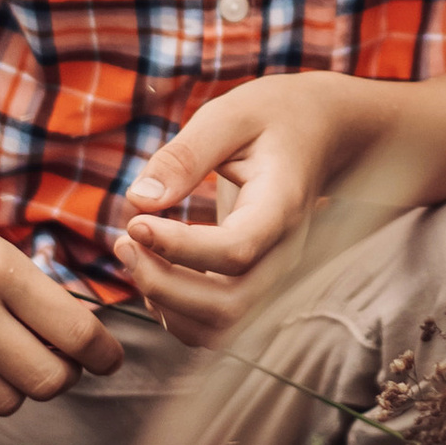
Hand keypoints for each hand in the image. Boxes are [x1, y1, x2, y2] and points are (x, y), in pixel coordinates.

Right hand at [0, 145, 120, 427]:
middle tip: (57, 358)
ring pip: (5, 402)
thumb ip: (23, 287)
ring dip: (15, 387)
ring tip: (2, 356)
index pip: (76, 333)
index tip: (109, 358)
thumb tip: (72, 335)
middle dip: (63, 374)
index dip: (104, 355)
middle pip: (47, 380)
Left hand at [116, 75, 373, 347]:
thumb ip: (185, 156)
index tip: (135, 222)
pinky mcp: (259, 286)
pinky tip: (154, 271)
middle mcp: (286, 254)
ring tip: (134, 257)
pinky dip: (176, 313)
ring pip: (221, 328)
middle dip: (163, 285)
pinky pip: (217, 326)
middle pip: (228, 305)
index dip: (178, 248)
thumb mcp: (229, 116)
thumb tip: (138, 201)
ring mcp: (276, 277)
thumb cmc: (273, 118)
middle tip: (123, 242)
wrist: (323, 135)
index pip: (236, 250)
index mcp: (282, 206)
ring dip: (166, 306)